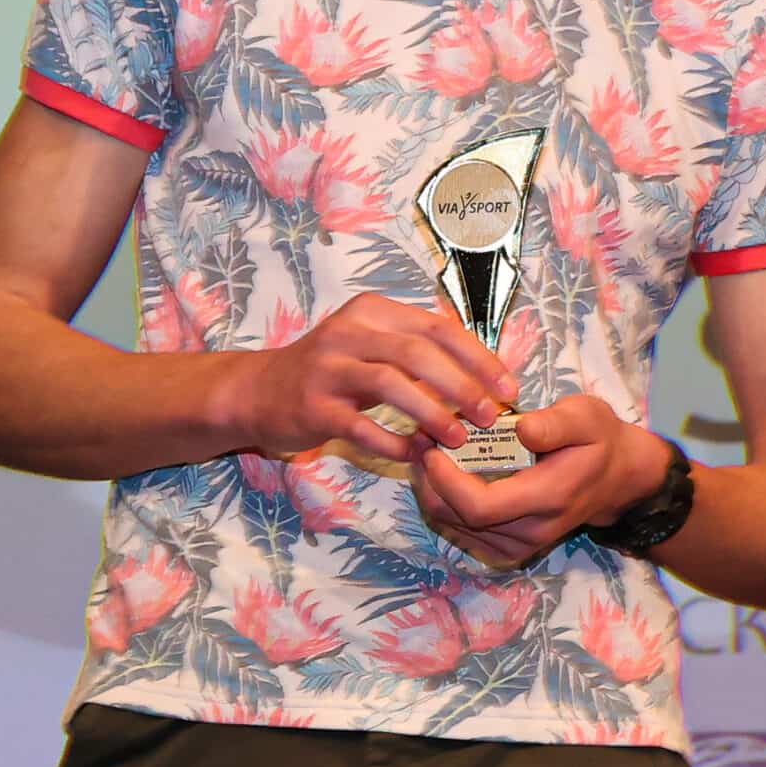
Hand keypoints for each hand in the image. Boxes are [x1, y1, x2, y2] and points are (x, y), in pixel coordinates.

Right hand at [229, 295, 512, 459]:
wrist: (257, 391)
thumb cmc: (331, 372)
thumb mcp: (373, 347)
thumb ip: (420, 354)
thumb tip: (484, 378)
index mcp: (373, 312)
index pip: (438, 327)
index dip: (478, 358)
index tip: (508, 387)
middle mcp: (349, 332)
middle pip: (419, 352)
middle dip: (463, 385)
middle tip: (491, 416)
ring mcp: (328, 368)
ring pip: (391, 384)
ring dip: (432, 413)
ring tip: (460, 437)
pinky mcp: (312, 405)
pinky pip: (360, 425)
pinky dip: (393, 441)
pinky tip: (415, 454)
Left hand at [409, 395, 668, 569]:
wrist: (618, 477)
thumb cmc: (599, 440)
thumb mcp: (587, 417)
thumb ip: (555, 424)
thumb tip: (520, 428)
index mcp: (548, 497)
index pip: (479, 506)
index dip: (445, 480)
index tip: (431, 445)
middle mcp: (531, 531)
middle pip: (459, 519)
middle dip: (430, 481)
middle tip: (420, 441)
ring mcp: (520, 544)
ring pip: (455, 528)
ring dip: (433, 492)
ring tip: (427, 453)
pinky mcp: (510, 546)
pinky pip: (463, 531)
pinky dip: (445, 504)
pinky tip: (444, 474)